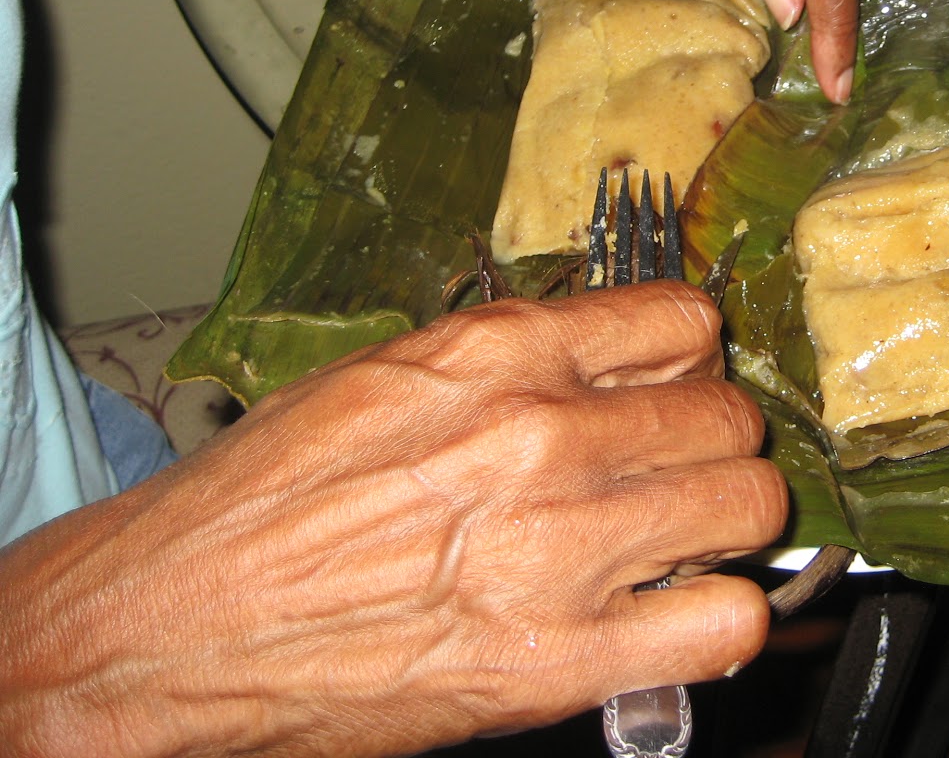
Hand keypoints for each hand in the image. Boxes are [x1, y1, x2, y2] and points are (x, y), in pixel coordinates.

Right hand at [0, 282, 785, 757]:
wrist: (163, 628)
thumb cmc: (257, 502)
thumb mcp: (382, 379)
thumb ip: (509, 362)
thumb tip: (607, 362)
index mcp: (498, 352)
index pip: (682, 322)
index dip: (692, 360)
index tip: (679, 386)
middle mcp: (542, 436)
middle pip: (727, 415)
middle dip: (712, 443)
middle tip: (675, 472)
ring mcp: (559, 549)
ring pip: (748, 506)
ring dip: (726, 524)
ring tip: (681, 541)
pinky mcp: (558, 661)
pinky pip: (725, 623)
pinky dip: (719, 620)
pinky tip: (677, 616)